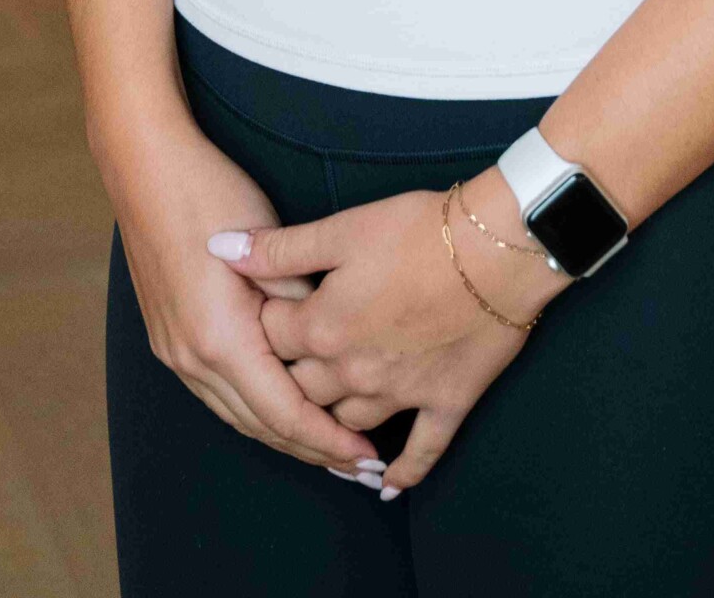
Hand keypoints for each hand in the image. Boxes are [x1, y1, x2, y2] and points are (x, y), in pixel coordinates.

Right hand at [103, 113, 386, 478]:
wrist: (145, 167)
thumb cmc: (210, 195)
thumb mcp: (268, 246)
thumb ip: (300, 303)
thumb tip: (330, 340)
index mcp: (220, 340)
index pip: (284, 413)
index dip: (328, 440)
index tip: (367, 457)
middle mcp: (192, 358)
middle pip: (260, 426)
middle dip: (311, 450)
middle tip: (360, 467)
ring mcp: (174, 351)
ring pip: (237, 415)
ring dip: (283, 435)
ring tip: (328, 448)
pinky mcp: (168, 338)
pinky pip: (218, 394)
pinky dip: (255, 410)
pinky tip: (280, 409)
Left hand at [208, 166, 573, 495]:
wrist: (497, 247)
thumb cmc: (419, 229)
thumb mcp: (344, 227)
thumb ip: (278, 247)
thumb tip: (217, 247)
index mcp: (323, 328)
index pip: (271, 338)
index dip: (264, 321)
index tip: (266, 307)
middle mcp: (354, 372)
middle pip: (302, 389)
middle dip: (289, 377)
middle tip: (286, 364)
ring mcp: (401, 393)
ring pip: (349, 422)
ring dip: (333, 423)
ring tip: (322, 417)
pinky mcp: (445, 402)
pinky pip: (421, 450)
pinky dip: (402, 471)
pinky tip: (386, 486)